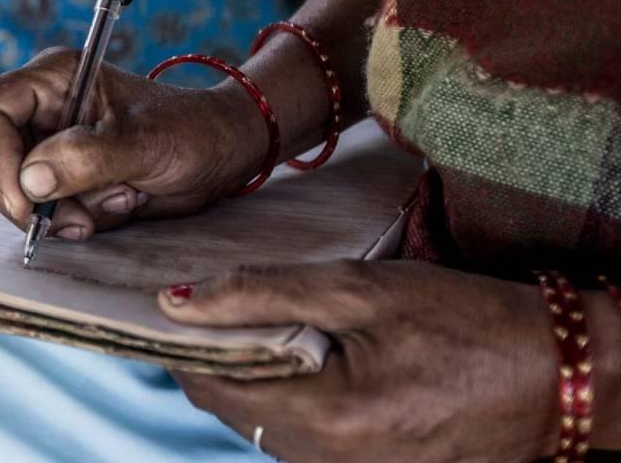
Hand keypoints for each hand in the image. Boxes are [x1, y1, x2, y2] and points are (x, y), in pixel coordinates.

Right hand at [0, 50, 264, 238]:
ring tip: (115, 204)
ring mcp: (45, 145)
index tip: (26, 201)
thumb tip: (30, 181)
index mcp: (51, 79)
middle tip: (76, 221)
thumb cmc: (190, 131)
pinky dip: (71, 221)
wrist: (220, 156)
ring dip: (56, 213)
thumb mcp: (145, 142)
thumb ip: (86, 157)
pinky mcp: (58, 179)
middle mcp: (38, 110)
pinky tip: (115, 207)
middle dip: (27, 198)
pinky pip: (39, 210)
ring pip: (11, 191)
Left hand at [167, 261, 557, 462]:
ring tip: (259, 316)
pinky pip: (303, 436)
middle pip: (231, 407)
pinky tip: (301, 350)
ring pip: (263, 423)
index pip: (209, 384)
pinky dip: (288, 393)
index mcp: (324, 420)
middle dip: (212, 354)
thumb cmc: (468, 323)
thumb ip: (260, 293)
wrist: (561, 376)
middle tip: (211, 297)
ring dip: (250, 373)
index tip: (165, 297)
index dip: (180, 340)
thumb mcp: (362, 289)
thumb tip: (175, 302)